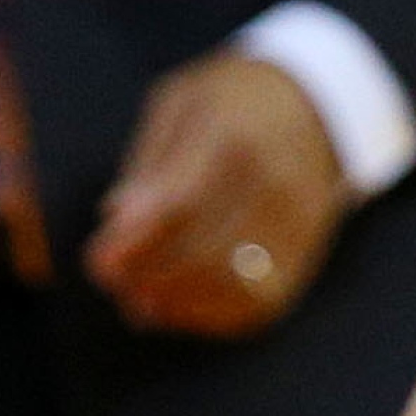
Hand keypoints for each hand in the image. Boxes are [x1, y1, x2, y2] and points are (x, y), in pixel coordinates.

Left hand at [85, 49, 352, 336]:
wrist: (318, 103)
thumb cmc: (231, 101)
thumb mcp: (182, 102)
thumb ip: (150, 160)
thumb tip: (117, 217)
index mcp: (236, 133)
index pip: (182, 203)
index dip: (135, 242)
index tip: (98, 260)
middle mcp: (276, 180)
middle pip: (202, 252)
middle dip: (146, 276)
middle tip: (111, 277)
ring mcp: (297, 221)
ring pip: (229, 286)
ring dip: (174, 300)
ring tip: (138, 294)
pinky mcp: (305, 253)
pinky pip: (255, 304)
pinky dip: (208, 313)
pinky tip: (178, 301)